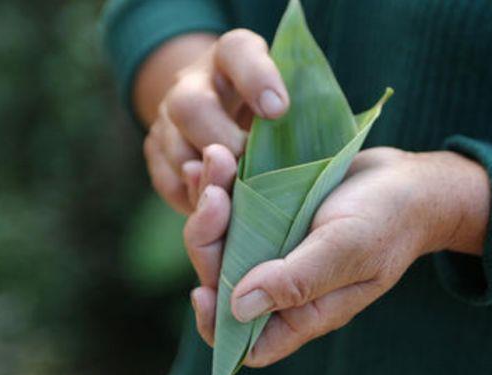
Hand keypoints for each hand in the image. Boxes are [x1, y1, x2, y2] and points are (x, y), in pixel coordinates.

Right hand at [141, 30, 288, 213]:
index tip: (278, 109)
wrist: (220, 110)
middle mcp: (193, 82)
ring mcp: (167, 116)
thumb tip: (336, 148)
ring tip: (237, 196)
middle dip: (223, 143)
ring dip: (207, 177)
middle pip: (190, 106)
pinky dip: (193, 198)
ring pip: (174, 147)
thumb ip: (305, 108)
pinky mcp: (155, 150)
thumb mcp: (287, 95)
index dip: (256, 78)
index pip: (238, 51)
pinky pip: (167, 180)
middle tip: (251, 166)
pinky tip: (218, 206)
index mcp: (232, 57)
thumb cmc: (269, 108)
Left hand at [186, 146, 489, 366]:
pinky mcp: (274, 214)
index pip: (247, 341)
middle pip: (222, 277)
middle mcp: (283, 281)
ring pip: (223, 237)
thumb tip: (237, 309)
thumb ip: (298, 281)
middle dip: (207, 239)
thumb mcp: (349, 249)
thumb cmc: (389, 219)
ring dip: (210, 201)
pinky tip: (213, 159)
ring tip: (216, 159)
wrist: (409, 180)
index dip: (216, 324)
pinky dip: (219, 184)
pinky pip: (235, 207)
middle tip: (214, 193)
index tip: (203, 290)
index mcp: (304, 308)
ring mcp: (277, 246)